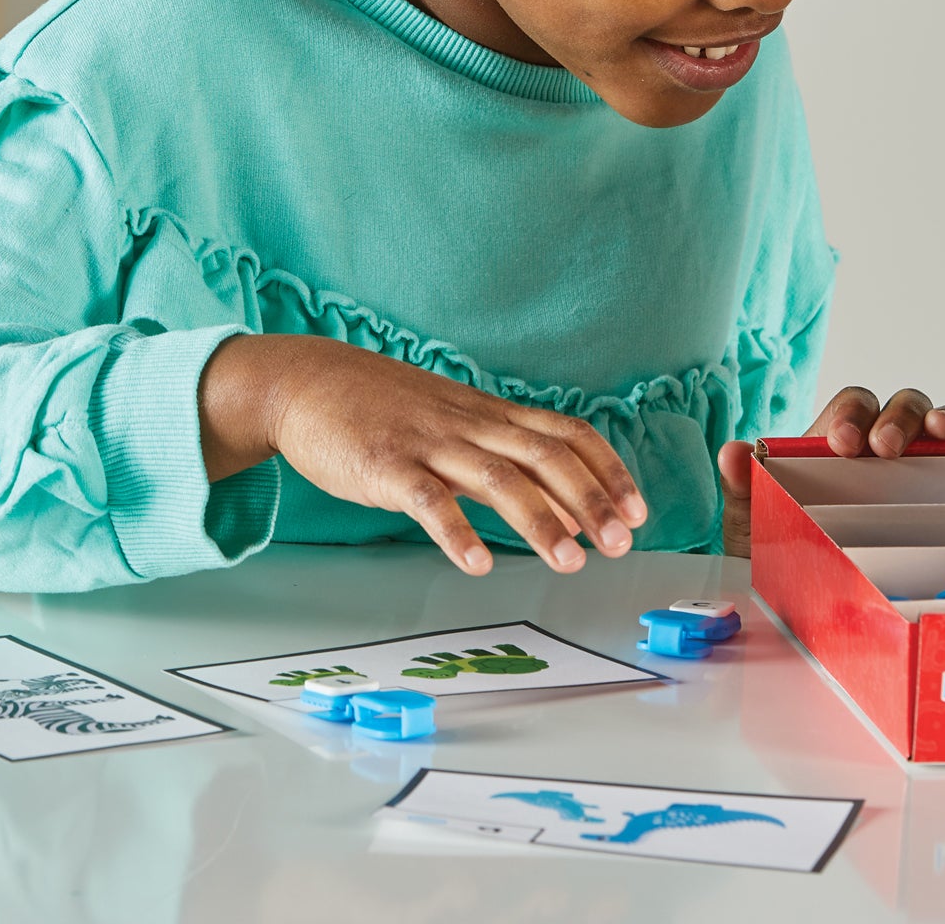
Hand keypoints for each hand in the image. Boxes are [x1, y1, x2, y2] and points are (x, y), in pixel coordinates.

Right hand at [198, 334, 646, 576]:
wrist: (308, 381)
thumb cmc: (384, 408)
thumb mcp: (452, 419)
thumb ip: (500, 452)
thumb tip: (557, 498)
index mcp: (489, 414)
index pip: (566, 433)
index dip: (606, 470)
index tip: (636, 511)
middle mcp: (469, 424)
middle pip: (544, 455)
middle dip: (589, 499)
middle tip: (619, 544)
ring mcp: (428, 442)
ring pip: (497, 477)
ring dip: (539, 520)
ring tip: (568, 562)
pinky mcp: (385, 464)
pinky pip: (427, 498)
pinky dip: (455, 531)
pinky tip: (475, 564)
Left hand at [717, 385, 944, 556]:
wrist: (805, 585)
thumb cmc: (782, 540)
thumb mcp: (754, 519)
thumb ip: (741, 487)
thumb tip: (733, 452)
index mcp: (834, 443)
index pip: (850, 409)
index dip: (850, 417)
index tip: (842, 443)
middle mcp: (877, 444)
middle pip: (895, 406)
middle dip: (893, 419)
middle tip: (883, 449)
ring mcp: (914, 463)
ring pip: (931, 421)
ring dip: (938, 419)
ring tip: (940, 434)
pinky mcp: (944, 485)